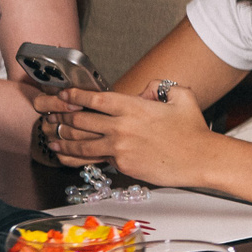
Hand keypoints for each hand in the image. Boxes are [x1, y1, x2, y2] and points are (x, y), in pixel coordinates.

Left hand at [39, 82, 215, 187]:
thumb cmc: (194, 130)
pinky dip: (75, 157)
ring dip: (63, 138)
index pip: (94, 98)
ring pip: (81, 141)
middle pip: (80, 119)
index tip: (64, 94)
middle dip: (61, 116)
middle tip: (51, 115)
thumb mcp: (182, 97)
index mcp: (134, 106)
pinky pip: (93, 159)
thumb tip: (146, 90)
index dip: (75, 95)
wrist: (201, 158)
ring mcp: (119, 146)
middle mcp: (122, 126)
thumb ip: (160, 87)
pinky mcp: (122, 164)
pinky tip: (65, 155)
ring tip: (52, 137)